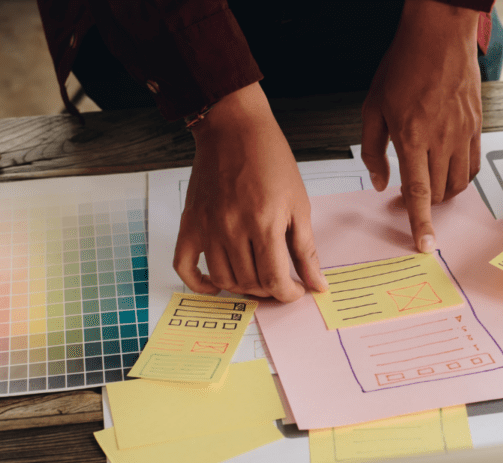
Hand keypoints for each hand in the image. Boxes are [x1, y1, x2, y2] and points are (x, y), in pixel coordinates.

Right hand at [173, 82, 327, 301]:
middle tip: (279, 282)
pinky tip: (217, 285)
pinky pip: (185, 266)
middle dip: (269, 290)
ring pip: (223, 279)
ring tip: (256, 279)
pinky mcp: (189, 223)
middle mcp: (232, 229)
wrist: (233, 128)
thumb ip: (306, 249)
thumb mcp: (299, 204)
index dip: (288, 294)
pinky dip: (200, 283)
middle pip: (250, 282)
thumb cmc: (271, 161)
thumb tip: (317, 284)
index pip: (274, 280)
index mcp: (264, 224)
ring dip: (242, 287)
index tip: (295, 291)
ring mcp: (207, 227)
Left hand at [361, 0, 481, 252]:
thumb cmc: (404, 65)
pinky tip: (448, 169)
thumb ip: (374, 150)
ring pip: (458, 183)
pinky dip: (461, 177)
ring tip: (429, 182)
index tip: (425, 246)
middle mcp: (441, 139)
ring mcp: (463, 133)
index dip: (420, 223)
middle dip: (425, 205)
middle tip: (411, 197)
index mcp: (412, 136)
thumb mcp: (373, 106)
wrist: (439, 34)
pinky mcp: (477, 126)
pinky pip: (473, 165)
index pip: (418, 192)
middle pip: (439, 192)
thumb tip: (379, 183)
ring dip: (443, 192)